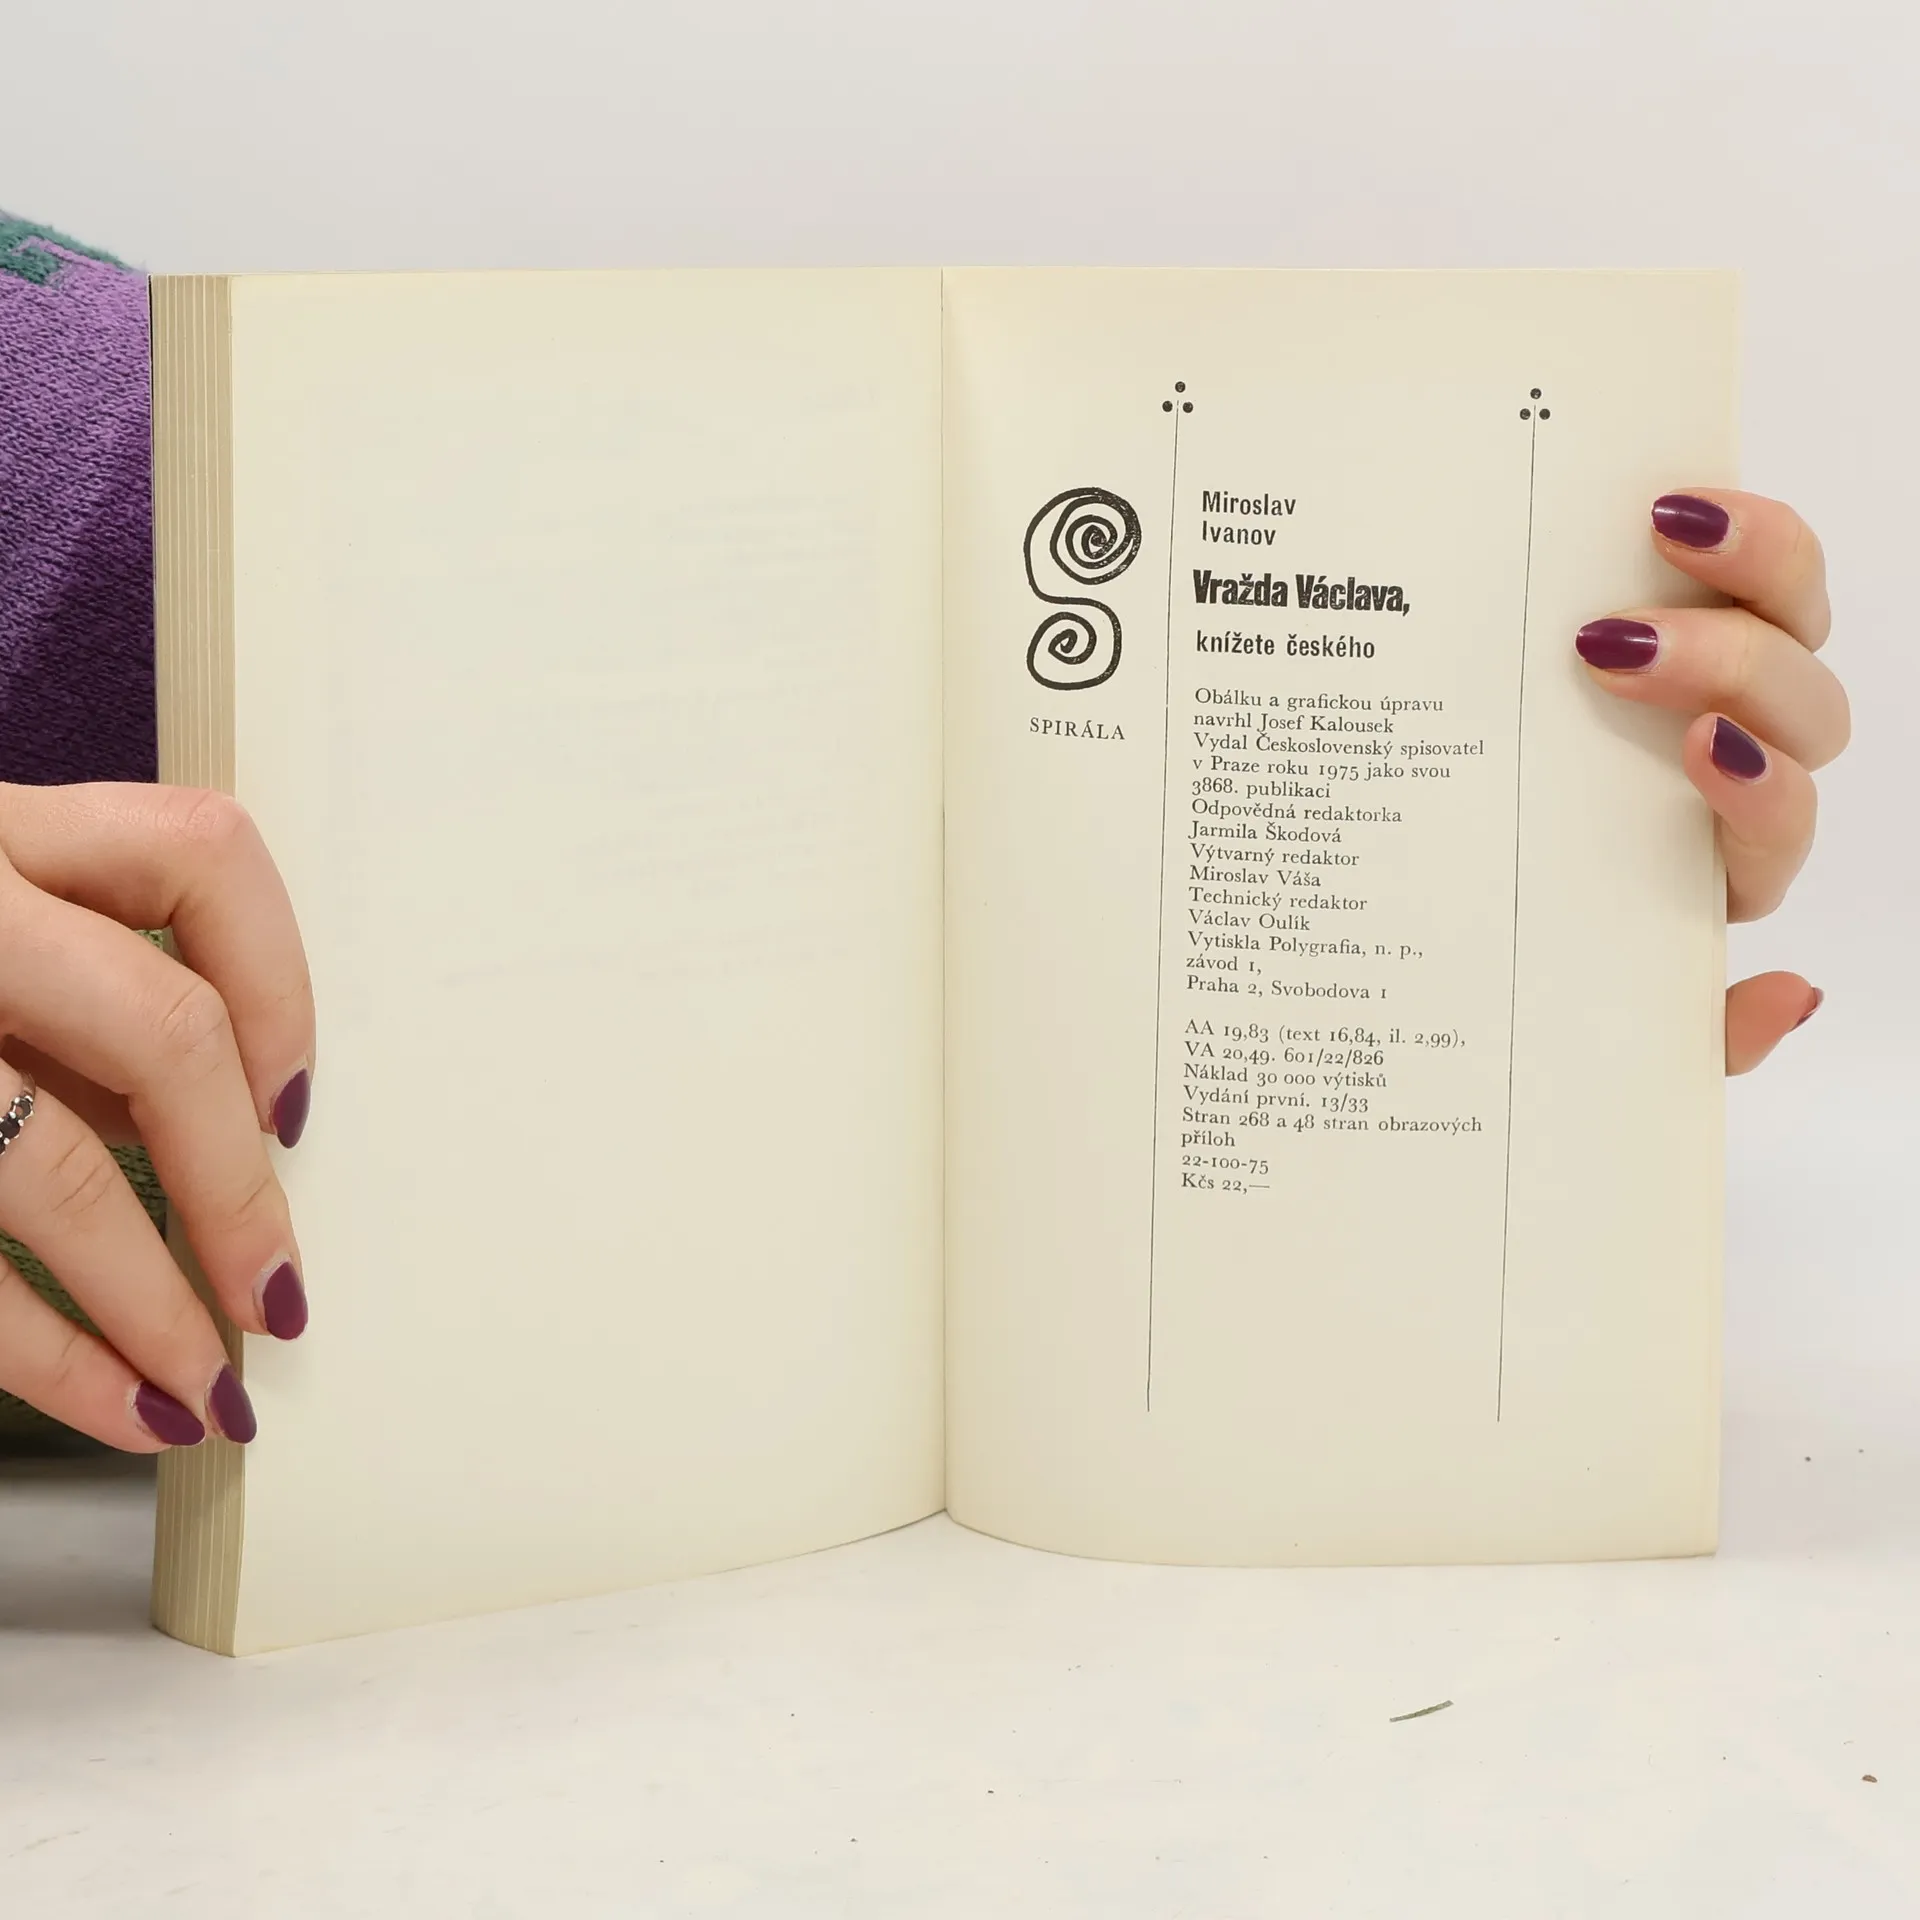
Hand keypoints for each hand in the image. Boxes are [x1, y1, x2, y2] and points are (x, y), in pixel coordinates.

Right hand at [0, 785, 313, 1450]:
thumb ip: (64, 984)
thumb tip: (224, 1120)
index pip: (202, 858)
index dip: (280, 986)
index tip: (293, 1106)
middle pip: (159, 1029)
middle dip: (236, 1186)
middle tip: (278, 1295)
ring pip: (52, 1171)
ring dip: (151, 1304)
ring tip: (201, 1391)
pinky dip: (42, 1353)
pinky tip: (105, 1402)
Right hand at [1576, 491, 1847, 1073]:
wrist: (1462, 869)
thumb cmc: (1536, 931)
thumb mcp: (1597, 1005)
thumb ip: (1692, 1033)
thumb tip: (1795, 994)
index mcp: (1724, 863)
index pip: (1778, 829)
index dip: (1763, 790)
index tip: (1699, 752)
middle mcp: (1741, 769)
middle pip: (1802, 709)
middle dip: (1729, 667)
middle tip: (1620, 644)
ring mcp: (1719, 679)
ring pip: (1793, 617)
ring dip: (1754, 568)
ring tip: (1663, 525)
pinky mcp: (1682, 609)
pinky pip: (1740, 561)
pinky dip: (1731, 527)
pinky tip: (1660, 495)